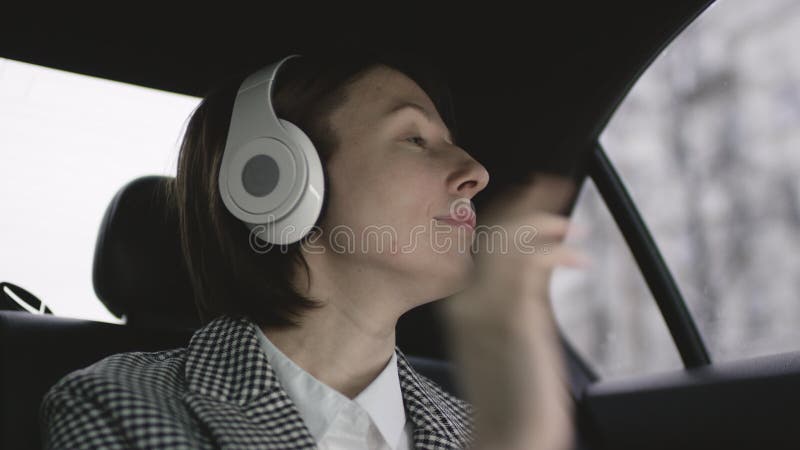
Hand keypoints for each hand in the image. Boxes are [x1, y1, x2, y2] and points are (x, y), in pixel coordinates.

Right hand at [441, 172, 589, 449]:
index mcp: (461, 304)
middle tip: (552, 184)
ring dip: (543, 219)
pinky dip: (557, 251)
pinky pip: (531, 265)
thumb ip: (512, 300)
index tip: (527, 193)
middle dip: (524, 202)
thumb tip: (537, 267)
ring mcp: (488, 307)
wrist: (508, 438)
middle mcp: (469, 299)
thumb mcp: (500, 339)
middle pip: (491, 231)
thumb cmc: (508, 394)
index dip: (505, 212)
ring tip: (569, 218)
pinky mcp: (515, 318)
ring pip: (509, 240)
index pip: (478, 241)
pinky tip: (577, 256)